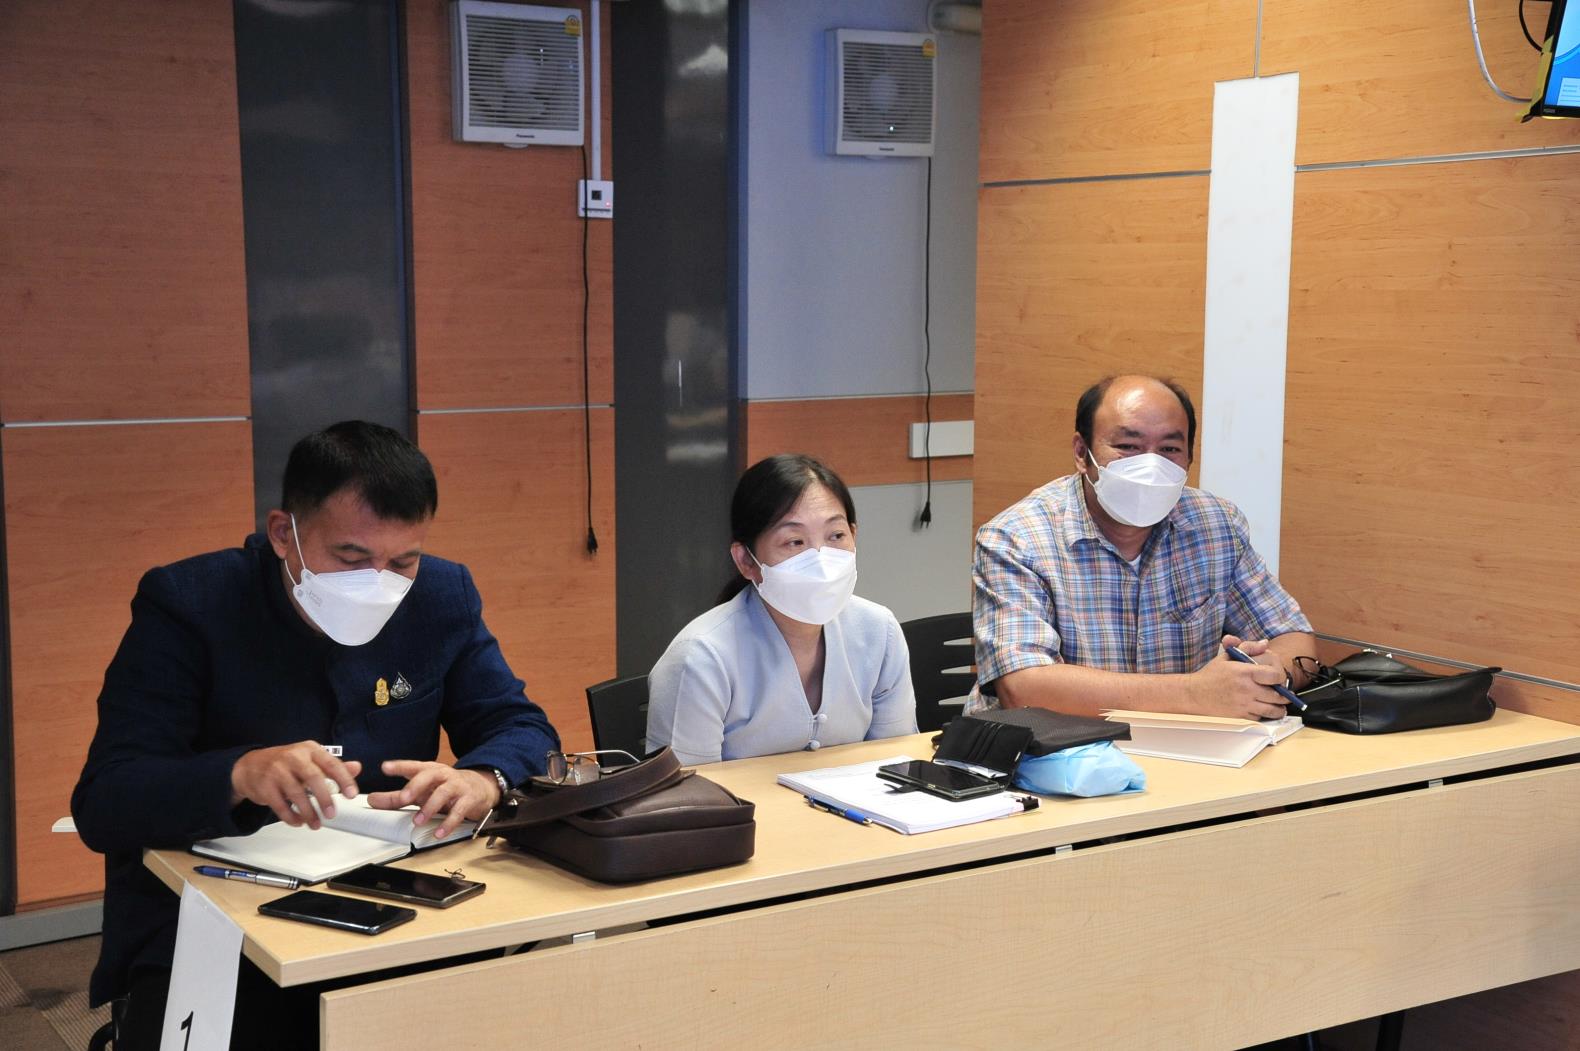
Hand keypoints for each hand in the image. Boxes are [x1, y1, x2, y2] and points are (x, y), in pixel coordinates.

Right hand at [231, 742, 361, 829]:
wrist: (249, 766)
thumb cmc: (285, 763)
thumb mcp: (310, 759)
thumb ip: (333, 766)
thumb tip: (357, 767)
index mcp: (309, 749)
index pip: (331, 763)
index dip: (344, 779)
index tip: (352, 794)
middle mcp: (293, 757)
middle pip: (314, 778)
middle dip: (325, 799)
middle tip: (332, 814)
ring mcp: (277, 771)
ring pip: (296, 794)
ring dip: (308, 812)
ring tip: (316, 824)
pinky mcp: (264, 786)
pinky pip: (280, 805)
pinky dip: (291, 816)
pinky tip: (298, 822)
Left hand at [365, 761, 501, 840]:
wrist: (480, 788)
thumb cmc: (445, 788)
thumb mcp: (422, 790)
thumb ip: (396, 796)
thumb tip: (372, 800)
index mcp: (430, 770)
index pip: (413, 766)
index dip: (399, 766)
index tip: (385, 767)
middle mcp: (443, 775)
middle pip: (428, 776)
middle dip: (415, 786)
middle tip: (403, 798)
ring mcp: (457, 787)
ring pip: (443, 793)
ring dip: (429, 807)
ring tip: (417, 821)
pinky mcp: (468, 800)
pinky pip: (459, 811)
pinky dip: (448, 823)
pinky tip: (439, 833)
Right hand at [1186, 636, 1289, 719]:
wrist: (1194, 694)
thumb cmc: (1211, 675)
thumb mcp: (1227, 656)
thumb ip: (1248, 647)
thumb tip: (1265, 643)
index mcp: (1245, 672)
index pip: (1275, 676)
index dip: (1281, 677)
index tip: (1279, 678)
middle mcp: (1247, 689)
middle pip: (1279, 696)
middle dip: (1284, 695)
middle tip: (1284, 694)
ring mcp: (1245, 705)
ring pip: (1273, 711)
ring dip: (1279, 708)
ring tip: (1278, 705)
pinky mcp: (1241, 717)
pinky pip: (1261, 718)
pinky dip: (1264, 715)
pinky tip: (1262, 709)